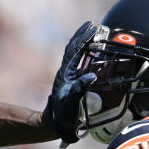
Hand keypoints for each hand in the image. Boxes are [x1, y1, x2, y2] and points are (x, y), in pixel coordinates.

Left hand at [42, 21, 98, 143]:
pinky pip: (78, 63)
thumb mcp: (72, 100)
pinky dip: (84, 54)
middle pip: (73, 48)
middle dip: (82, 35)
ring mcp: (68, 76)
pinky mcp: (72, 81)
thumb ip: (81, 88)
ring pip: (75, 54)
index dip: (83, 38)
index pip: (74, 50)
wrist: (56, 123)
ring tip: (93, 33)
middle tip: (93, 25)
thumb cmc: (63, 113)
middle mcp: (66, 71)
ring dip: (83, 43)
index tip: (93, 27)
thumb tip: (91, 76)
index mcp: (65, 72)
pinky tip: (91, 53)